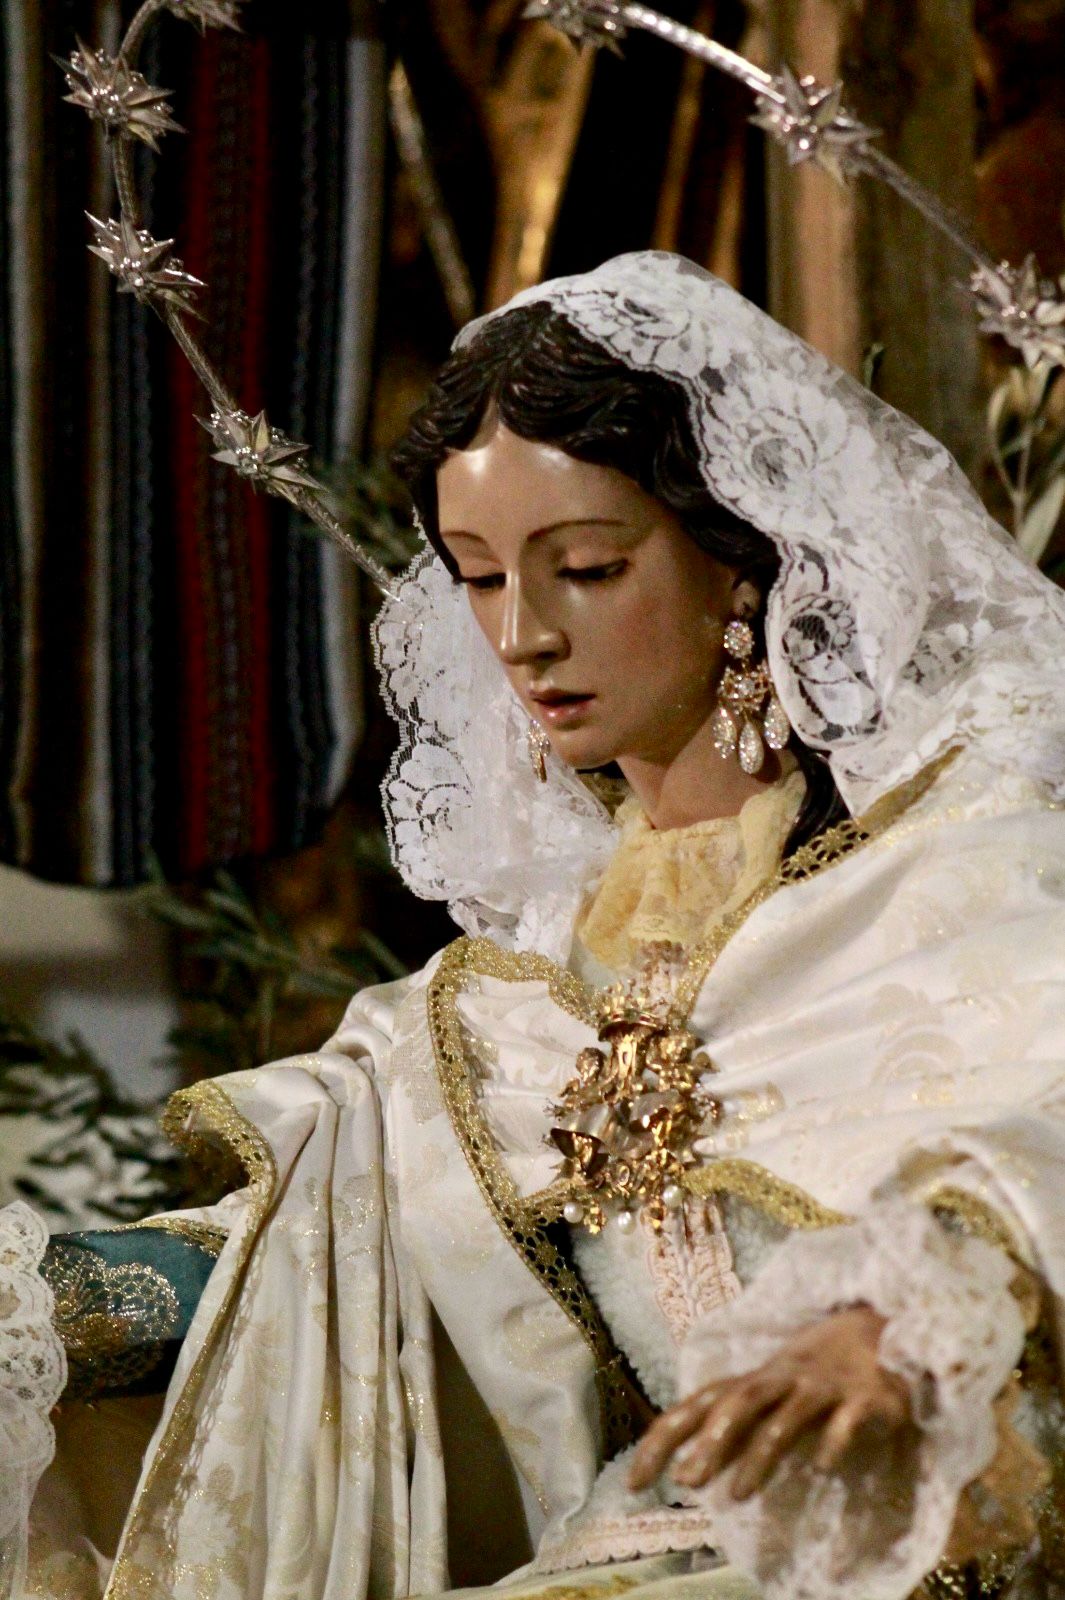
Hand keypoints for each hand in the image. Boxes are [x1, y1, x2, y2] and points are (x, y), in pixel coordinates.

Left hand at [628, 1305, 910, 1500]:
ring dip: (761, 1453)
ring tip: (739, 1495)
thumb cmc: (809, 1378)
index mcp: (753, 1382)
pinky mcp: (865, 1397)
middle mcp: (782, 1379)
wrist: (878, 1333)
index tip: (633, 1483)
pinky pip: (847, 1418)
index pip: (697, 1407)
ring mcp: (823, 1386)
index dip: (662, 1441)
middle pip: (739, 1402)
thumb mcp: (765, 1401)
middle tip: (687, 1482)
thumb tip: (683, 1472)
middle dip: (712, 1441)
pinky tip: (823, 1467)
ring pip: (786, 1415)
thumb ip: (729, 1433)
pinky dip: (835, 1440)